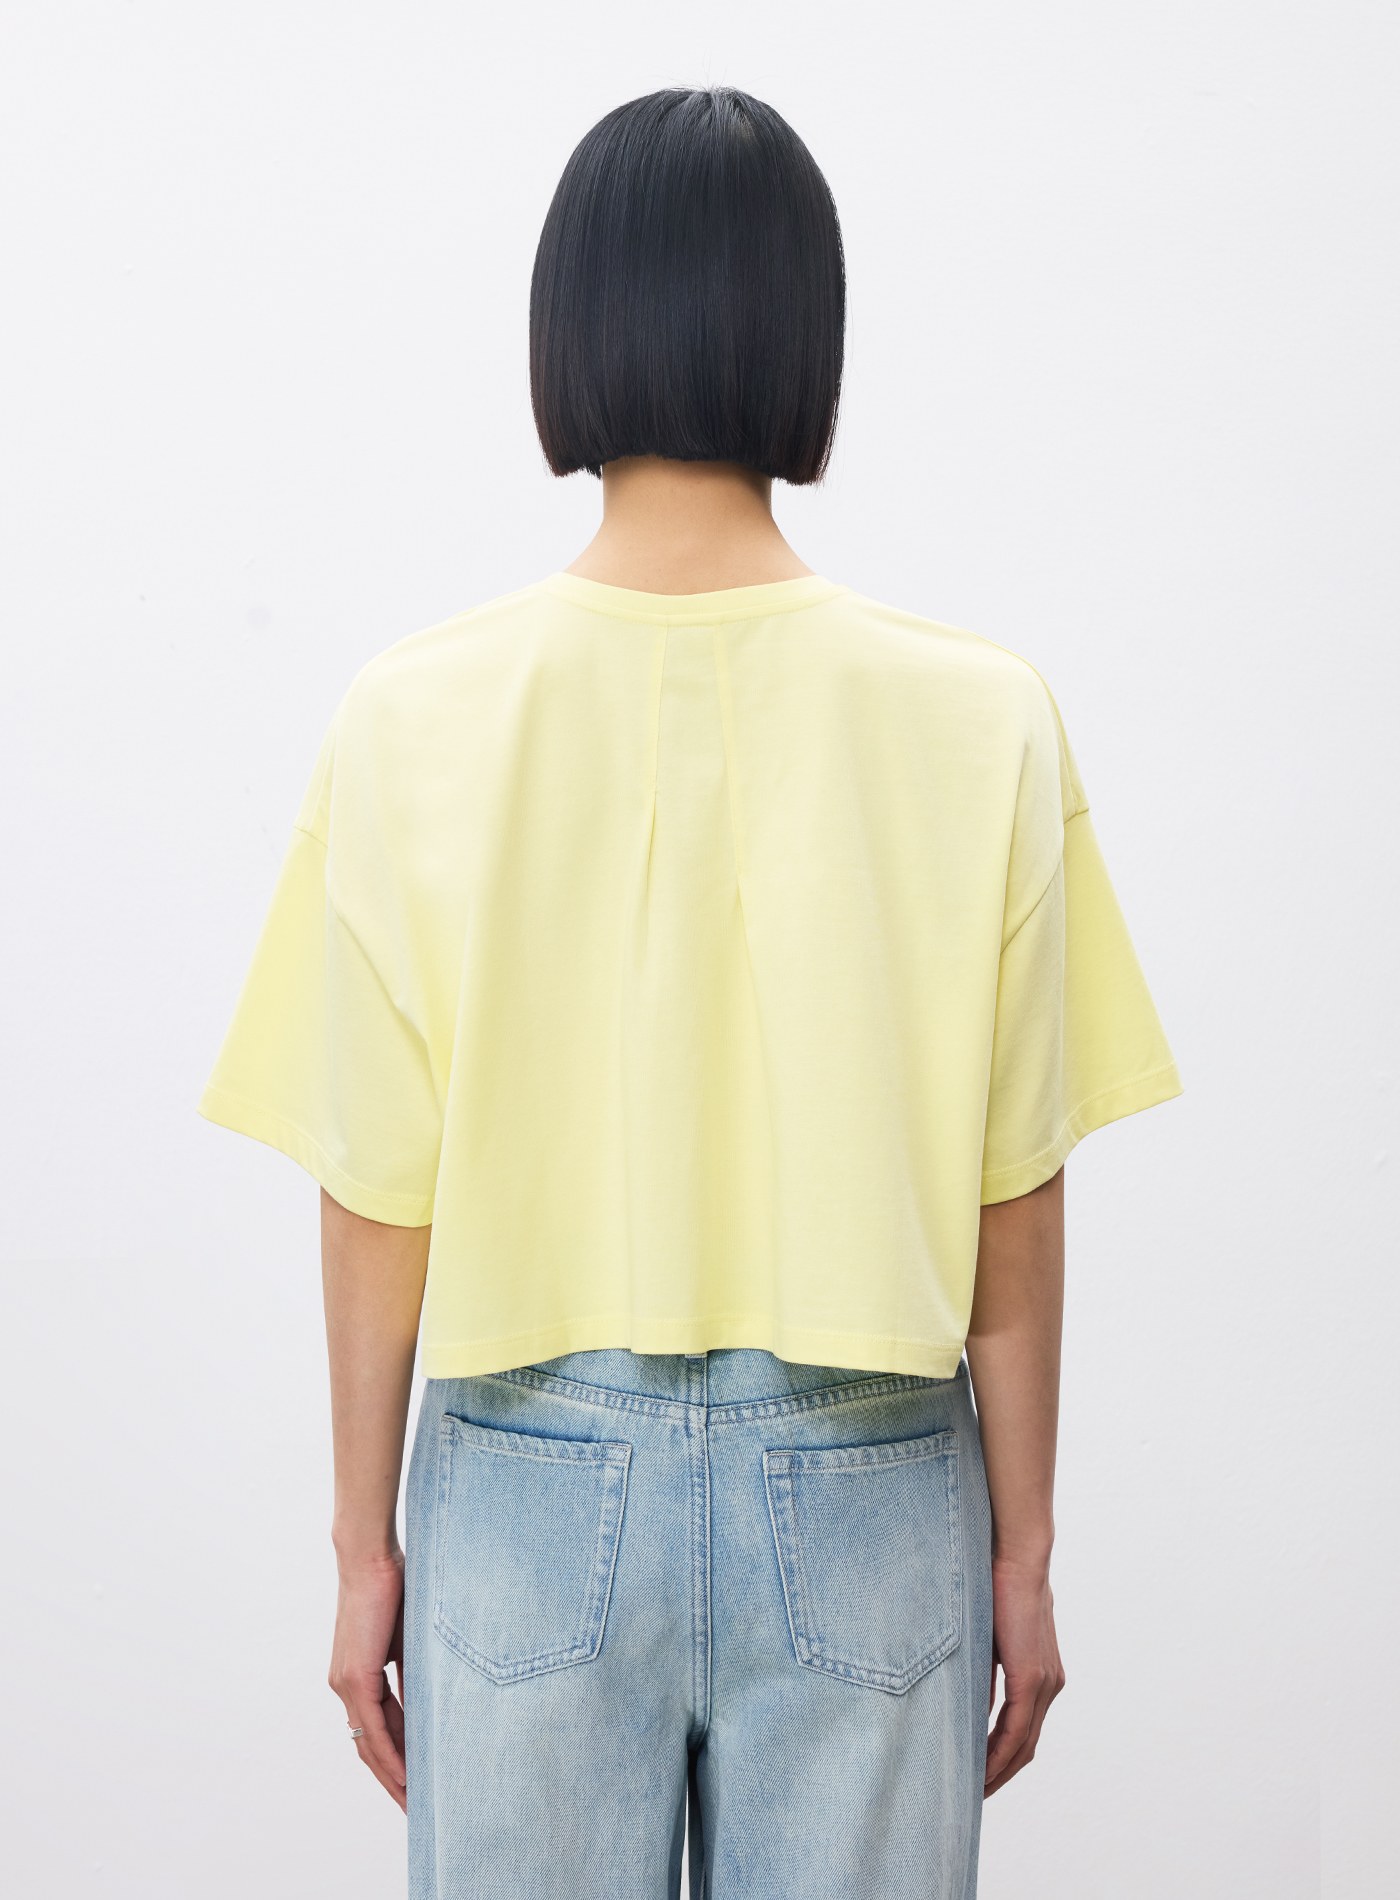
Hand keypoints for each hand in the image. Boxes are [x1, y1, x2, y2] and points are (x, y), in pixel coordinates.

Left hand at [328, 1548, 407, 1809]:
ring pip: (371, 1746)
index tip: (417, 1783)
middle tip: (416, 1810)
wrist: (371, 1556)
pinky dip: (391, 1757)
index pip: (378, 1731)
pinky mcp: (356, 1678)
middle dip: (394, 1782)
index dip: (396, 1760)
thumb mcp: (410, 1636)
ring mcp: (348, 1684)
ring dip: (393, 1779)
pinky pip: (375, 1730)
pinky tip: (408, 1778)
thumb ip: (415, 1668)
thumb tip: (434, 1691)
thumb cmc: (394, 1585)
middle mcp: (346, 1687)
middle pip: (371, 1748)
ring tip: (414, 1805)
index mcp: (358, 1676)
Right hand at [984, 1553, 1065, 1794]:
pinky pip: (1017, 1730)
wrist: (1016, 1553)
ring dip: (999, 1771)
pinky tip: (981, 1769)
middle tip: (973, 1794)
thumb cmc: (996, 1584)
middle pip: (1026, 1747)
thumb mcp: (988, 1637)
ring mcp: (1044, 1683)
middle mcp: (1049, 1684)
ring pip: (1023, 1745)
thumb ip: (985, 1670)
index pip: (1022, 1731)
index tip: (978, 1775)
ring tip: (974, 1790)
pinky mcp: (1032, 1678)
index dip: (1001, 1757)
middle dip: (1000, 1774)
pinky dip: (999, 1753)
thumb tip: (969, 1701)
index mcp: (1040, 1674)